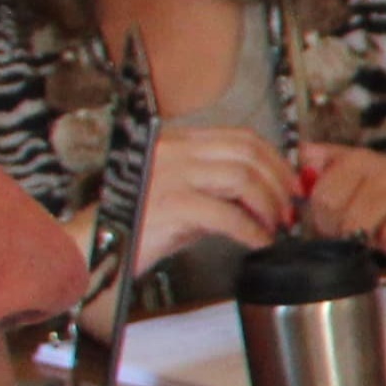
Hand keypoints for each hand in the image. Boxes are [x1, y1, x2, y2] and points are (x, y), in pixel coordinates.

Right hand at [129, 124, 295, 273]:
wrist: (93, 248)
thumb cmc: (138, 225)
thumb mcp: (185, 197)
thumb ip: (221, 189)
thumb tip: (268, 194)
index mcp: (177, 142)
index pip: (241, 137)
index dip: (276, 160)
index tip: (292, 184)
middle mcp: (173, 150)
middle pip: (247, 153)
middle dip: (279, 182)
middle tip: (290, 210)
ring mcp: (170, 175)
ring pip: (242, 178)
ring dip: (269, 205)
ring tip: (275, 227)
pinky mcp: (170, 205)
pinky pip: (228, 215)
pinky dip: (253, 231)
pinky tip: (259, 243)